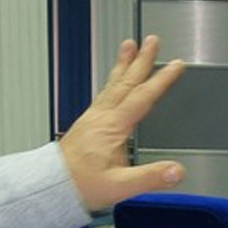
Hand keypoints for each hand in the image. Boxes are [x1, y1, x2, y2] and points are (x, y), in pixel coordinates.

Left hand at [55, 36, 186, 210]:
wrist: (51, 185)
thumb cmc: (80, 184)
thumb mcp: (120, 186)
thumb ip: (150, 177)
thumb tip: (176, 171)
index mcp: (113, 127)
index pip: (142, 97)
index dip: (161, 80)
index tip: (175, 65)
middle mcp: (102, 117)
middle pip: (126, 81)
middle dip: (141, 60)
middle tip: (151, 41)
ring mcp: (92, 117)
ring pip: (112, 84)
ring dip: (123, 64)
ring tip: (129, 46)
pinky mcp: (86, 123)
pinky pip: (103, 93)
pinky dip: (113, 80)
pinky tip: (114, 81)